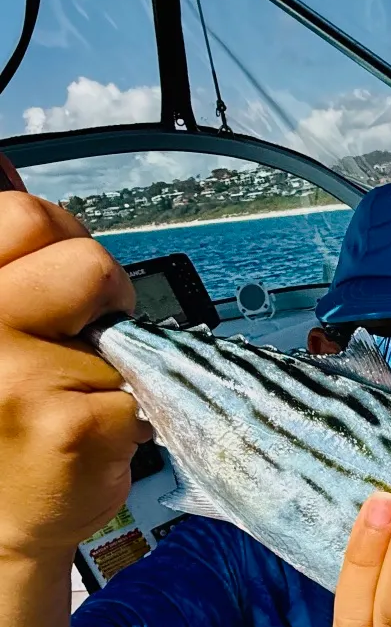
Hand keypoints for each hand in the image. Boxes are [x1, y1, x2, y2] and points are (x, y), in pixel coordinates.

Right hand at [0, 194, 148, 561]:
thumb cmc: (0, 423)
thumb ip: (13, 270)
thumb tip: (26, 186)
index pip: (24, 217)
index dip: (63, 243)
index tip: (66, 285)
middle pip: (86, 261)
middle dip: (105, 298)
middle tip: (86, 341)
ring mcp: (17, 375)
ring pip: (121, 335)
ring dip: (116, 368)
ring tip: (76, 400)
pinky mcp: (72, 424)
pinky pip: (140, 396)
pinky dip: (131, 420)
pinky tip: (91, 440)